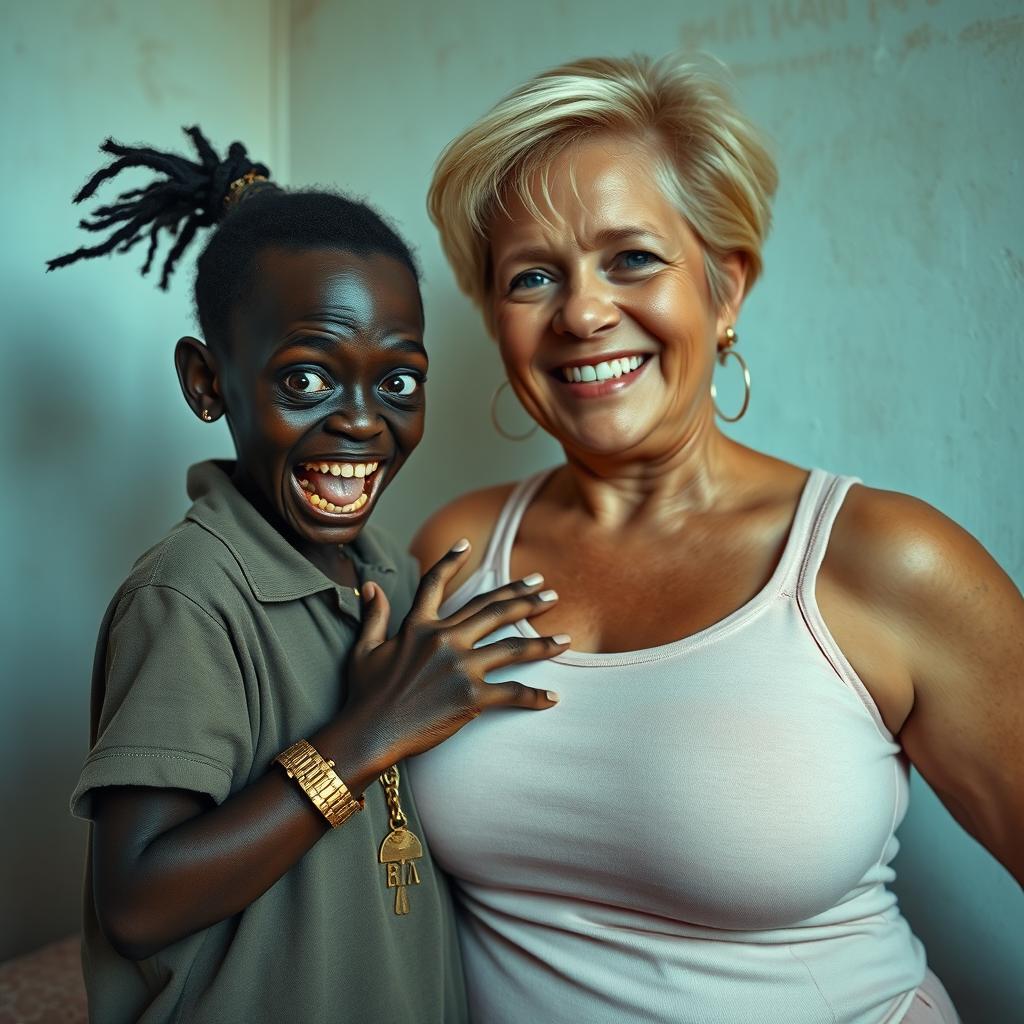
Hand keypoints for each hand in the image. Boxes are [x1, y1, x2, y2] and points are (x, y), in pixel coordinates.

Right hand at [344, 539, 566, 767]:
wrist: (369, 733)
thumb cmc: (364, 695)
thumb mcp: (365, 649)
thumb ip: (374, 615)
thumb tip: (370, 585)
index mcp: (418, 626)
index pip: (435, 583)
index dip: (451, 561)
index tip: (467, 545)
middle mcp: (444, 639)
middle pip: (492, 609)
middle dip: (524, 597)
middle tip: (547, 589)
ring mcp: (460, 666)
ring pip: (512, 647)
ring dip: (543, 643)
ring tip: (565, 639)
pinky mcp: (471, 695)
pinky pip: (512, 693)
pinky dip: (534, 696)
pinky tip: (552, 698)